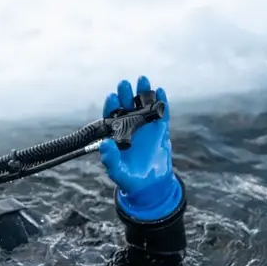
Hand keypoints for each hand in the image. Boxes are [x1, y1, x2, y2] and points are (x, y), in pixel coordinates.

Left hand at [98, 76, 181, 221]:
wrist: (150, 185)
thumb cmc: (128, 178)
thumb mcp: (117, 171)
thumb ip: (110, 159)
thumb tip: (104, 143)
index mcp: (116, 136)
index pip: (111, 117)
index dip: (111, 106)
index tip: (112, 96)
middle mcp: (129, 129)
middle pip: (126, 108)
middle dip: (125, 95)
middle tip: (124, 83)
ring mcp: (145, 129)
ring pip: (144, 108)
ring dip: (143, 94)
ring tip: (143, 80)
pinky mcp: (160, 132)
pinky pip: (161, 115)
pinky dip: (161, 104)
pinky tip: (160, 91)